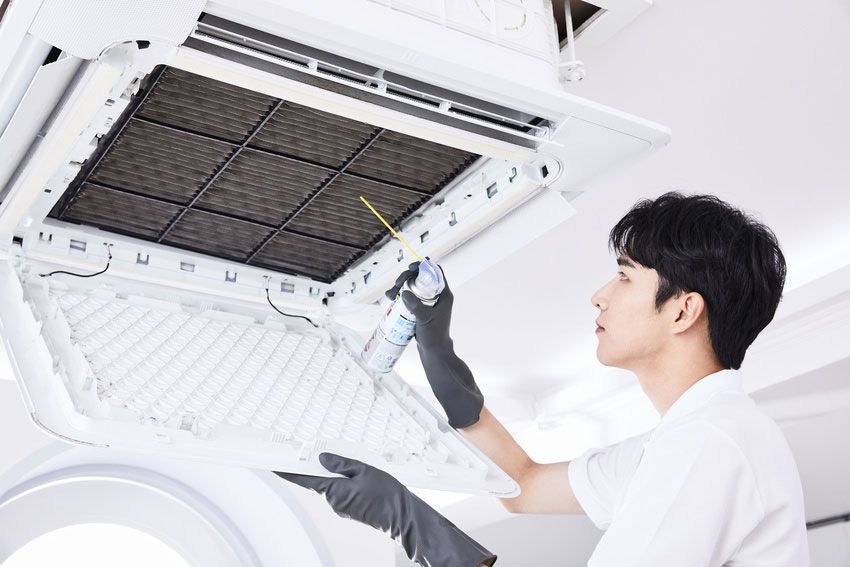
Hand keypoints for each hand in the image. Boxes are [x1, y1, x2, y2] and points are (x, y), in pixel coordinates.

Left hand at [276, 453, 495, 566]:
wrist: (402, 515)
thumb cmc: (387, 494)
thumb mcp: (364, 470)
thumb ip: (341, 463)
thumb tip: (323, 458)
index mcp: (334, 490)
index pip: (304, 478)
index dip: (288, 470)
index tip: (274, 463)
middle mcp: (334, 501)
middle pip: (319, 479)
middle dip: (320, 466)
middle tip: (324, 452)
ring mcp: (342, 506)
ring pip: (332, 484)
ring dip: (337, 474)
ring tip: (357, 467)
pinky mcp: (350, 508)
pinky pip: (341, 491)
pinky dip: (344, 481)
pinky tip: (359, 477)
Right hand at [384, 263, 483, 428]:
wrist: (434, 353)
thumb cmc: (434, 337)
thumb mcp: (425, 320)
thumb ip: (416, 306)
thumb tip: (403, 292)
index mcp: (444, 294)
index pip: (435, 272)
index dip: (423, 266)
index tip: (410, 268)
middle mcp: (436, 296)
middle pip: (419, 278)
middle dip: (405, 277)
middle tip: (395, 284)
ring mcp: (427, 304)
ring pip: (412, 287)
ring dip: (399, 286)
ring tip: (390, 294)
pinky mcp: (418, 311)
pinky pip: (408, 298)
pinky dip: (398, 296)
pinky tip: (389, 298)